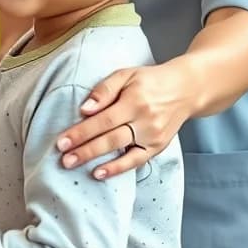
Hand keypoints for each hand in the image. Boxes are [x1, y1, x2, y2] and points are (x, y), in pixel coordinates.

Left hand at [56, 62, 192, 178]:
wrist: (186, 89)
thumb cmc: (150, 80)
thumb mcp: (126, 74)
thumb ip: (104, 90)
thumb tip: (84, 109)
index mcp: (134, 100)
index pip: (103, 120)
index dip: (81, 131)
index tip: (62, 141)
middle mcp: (145, 120)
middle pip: (110, 138)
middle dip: (84, 149)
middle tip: (63, 158)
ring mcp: (153, 136)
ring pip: (121, 150)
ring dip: (96, 159)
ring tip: (73, 164)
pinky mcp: (158, 147)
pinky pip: (136, 161)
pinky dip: (118, 168)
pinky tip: (100, 173)